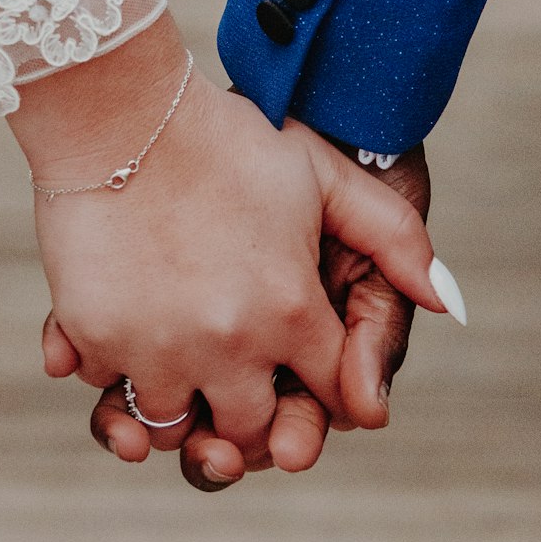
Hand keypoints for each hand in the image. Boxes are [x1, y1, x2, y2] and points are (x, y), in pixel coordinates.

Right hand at [25, 17, 450, 460]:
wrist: (122, 110)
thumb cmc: (226, 137)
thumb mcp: (324, 174)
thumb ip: (396, 237)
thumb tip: (447, 302)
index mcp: (292, 313)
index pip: (329, 398)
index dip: (320, 395)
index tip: (301, 378)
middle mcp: (229, 347)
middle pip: (247, 432)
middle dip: (247, 420)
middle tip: (233, 386)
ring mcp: (156, 349)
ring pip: (170, 428)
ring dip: (176, 405)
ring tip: (175, 364)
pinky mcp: (93, 339)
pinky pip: (108, 391)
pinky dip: (114, 374)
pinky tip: (121, 337)